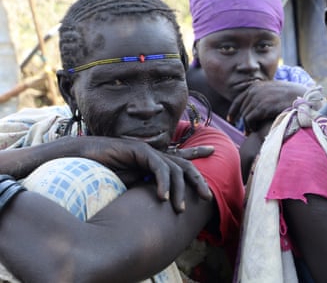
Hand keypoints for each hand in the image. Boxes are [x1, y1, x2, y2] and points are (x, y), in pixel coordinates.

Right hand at [60, 136, 213, 211]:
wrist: (80, 159)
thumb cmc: (102, 173)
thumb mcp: (130, 185)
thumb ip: (146, 189)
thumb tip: (161, 206)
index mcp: (153, 161)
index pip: (181, 159)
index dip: (197, 154)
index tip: (214, 151)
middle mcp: (154, 154)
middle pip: (184, 165)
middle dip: (198, 179)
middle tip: (207, 196)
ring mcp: (147, 150)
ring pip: (174, 168)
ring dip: (178, 190)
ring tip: (179, 208)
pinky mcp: (139, 150)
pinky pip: (158, 167)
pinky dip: (162, 183)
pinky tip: (162, 198)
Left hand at [227, 80, 307, 131]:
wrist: (301, 97)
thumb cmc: (291, 96)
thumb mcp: (274, 91)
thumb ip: (263, 95)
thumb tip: (255, 104)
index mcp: (256, 86)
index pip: (238, 99)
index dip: (233, 111)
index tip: (231, 120)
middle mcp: (254, 90)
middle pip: (242, 109)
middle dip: (242, 121)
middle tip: (246, 132)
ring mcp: (257, 98)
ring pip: (245, 115)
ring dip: (248, 126)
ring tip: (252, 132)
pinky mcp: (261, 107)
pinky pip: (249, 119)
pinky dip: (251, 126)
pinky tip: (256, 130)